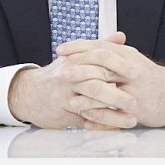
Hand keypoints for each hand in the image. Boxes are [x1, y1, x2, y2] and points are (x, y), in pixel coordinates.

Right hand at [4, 48, 130, 130]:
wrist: (28, 93)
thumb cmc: (56, 76)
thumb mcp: (74, 57)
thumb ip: (99, 46)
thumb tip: (120, 36)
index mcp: (73, 62)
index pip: (99, 62)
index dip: (119, 67)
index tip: (136, 73)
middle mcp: (67, 79)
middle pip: (95, 87)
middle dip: (117, 96)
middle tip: (136, 101)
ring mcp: (64, 98)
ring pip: (91, 108)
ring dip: (113, 115)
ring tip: (132, 119)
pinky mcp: (63, 115)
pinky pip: (86, 122)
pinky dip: (102, 126)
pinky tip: (116, 128)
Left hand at [36, 32, 164, 129]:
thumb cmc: (146, 77)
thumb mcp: (129, 59)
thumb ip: (108, 51)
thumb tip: (82, 45)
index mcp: (126, 54)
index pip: (100, 46)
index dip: (78, 47)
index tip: (60, 50)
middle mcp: (130, 68)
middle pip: (102, 64)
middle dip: (79, 68)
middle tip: (60, 73)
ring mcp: (134, 88)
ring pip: (108, 88)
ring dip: (86, 96)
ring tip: (70, 101)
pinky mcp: (137, 107)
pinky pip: (114, 112)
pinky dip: (98, 116)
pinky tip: (85, 119)